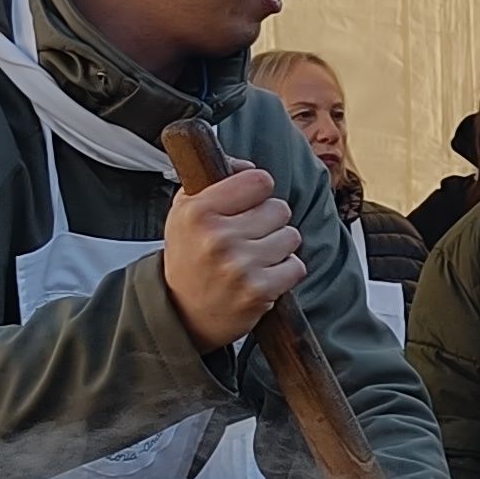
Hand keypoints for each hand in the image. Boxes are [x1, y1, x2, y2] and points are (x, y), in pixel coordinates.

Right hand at [164, 163, 305, 351]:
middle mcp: (218, 237)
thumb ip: (215, 180)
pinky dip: (285, 271)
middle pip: (280, 209)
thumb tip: (247, 165)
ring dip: (279, 246)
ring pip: (291, 236)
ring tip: (255, 257)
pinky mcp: (259, 291)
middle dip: (269, 222)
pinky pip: (296, 266)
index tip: (249, 204)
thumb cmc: (190, 256)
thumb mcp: (185, 212)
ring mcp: (240, 266)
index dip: (258, 191)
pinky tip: (263, 275)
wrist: (183, 313)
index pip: (259, 180)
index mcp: (199, 212)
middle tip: (249, 237)